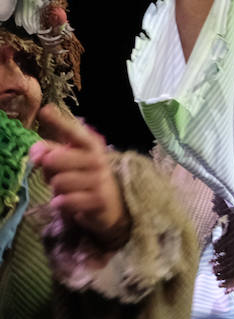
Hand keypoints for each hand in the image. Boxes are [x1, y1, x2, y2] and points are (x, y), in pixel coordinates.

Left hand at [29, 105, 129, 248]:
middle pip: (54, 159)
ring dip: (56, 189)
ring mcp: (100, 179)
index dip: (59, 122)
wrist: (112, 208)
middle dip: (48, 170)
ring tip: (66, 191)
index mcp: (90, 145)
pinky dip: (61, 203)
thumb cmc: (85, 180)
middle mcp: (97, 159)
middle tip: (57, 175)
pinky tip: (67, 202)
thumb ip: (49, 151)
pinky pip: (66, 200)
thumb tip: (36, 154)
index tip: (45, 110)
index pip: (74, 132)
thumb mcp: (68, 161)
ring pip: (58, 182)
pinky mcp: (99, 200)